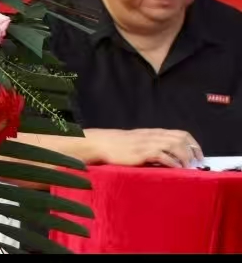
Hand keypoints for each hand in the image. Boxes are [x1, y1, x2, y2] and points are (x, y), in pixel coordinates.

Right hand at [87, 128, 205, 168]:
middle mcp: (153, 136)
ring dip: (184, 157)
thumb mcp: (139, 140)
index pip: (181, 134)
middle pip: (181, 138)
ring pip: (175, 145)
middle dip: (192, 151)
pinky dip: (172, 162)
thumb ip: (153, 144)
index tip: (199, 156)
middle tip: (196, 164)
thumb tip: (169, 156)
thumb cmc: (120, 145)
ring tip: (187, 168)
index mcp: (154, 132)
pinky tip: (175, 169)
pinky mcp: (142, 152)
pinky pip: (163, 155)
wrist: (102, 143)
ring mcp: (148, 143)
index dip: (193, 144)